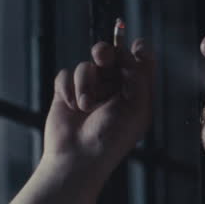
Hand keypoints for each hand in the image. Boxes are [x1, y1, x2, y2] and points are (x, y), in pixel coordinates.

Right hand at [43, 37, 154, 172]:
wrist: (78, 158)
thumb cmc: (112, 137)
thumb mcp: (137, 106)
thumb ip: (139, 74)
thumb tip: (133, 47)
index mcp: (135, 94)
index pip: (139, 63)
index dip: (137, 51)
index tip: (135, 45)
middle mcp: (113, 90)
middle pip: (110, 56)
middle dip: (106, 53)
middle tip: (101, 55)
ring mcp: (89, 91)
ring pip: (86, 66)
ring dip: (86, 83)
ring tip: (85, 106)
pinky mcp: (66, 94)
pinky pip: (66, 75)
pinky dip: (68, 88)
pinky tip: (72, 106)